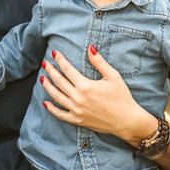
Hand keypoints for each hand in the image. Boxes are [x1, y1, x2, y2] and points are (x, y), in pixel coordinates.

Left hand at [41, 46, 155, 144]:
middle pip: (59, 81)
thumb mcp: (113, 76)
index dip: (60, 60)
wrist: (126, 120)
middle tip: (45, 64)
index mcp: (86, 86)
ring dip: (48, 87)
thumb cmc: (122, 97)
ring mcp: (76, 110)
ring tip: (43, 78)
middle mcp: (78, 98)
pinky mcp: (78, 120)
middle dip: (51, 71)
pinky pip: (60, 114)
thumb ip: (99, 62)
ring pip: (56, 97)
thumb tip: (90, 48)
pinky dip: (52, 108)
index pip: (68, 70)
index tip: (55, 53)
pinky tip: (46, 102)